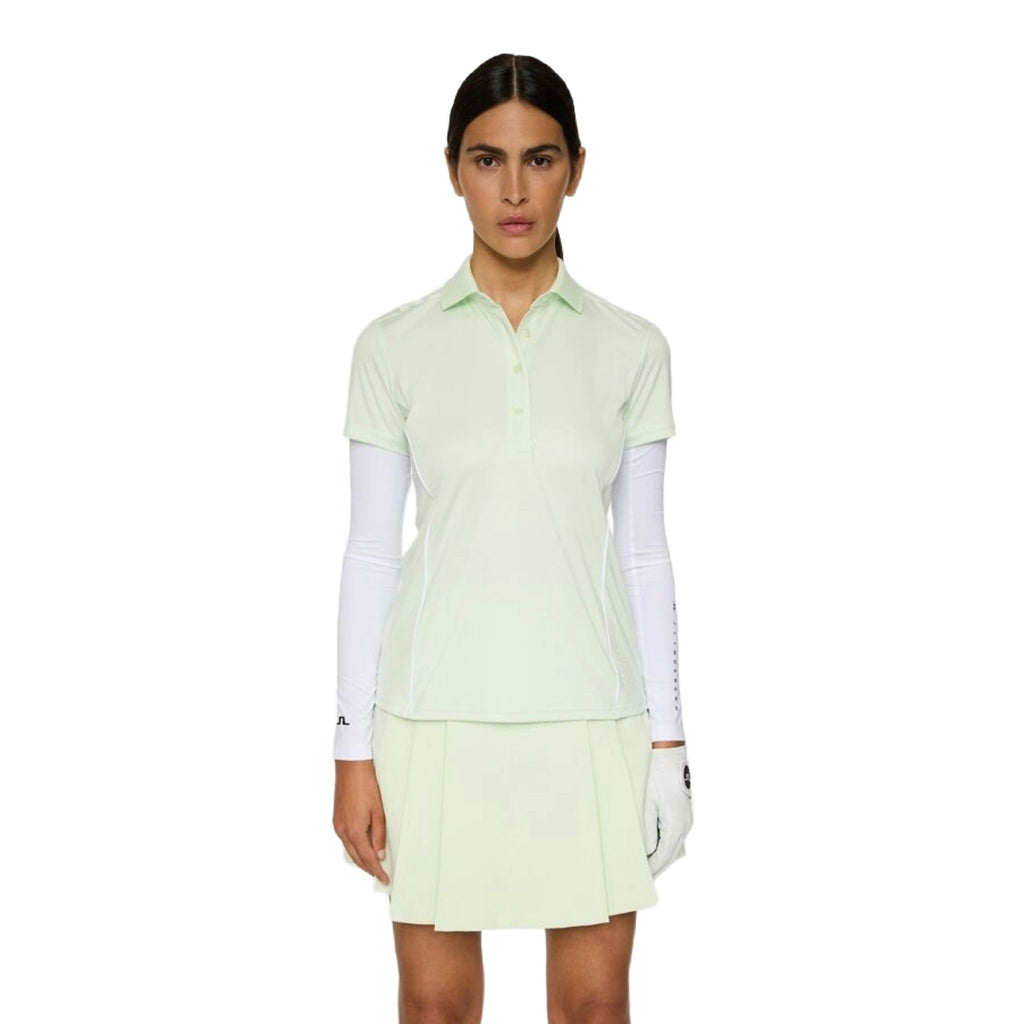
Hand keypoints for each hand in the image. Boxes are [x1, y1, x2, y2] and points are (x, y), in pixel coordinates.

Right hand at [333, 759, 390, 884]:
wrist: (351, 767)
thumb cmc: (367, 786)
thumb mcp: (378, 811)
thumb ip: (379, 835)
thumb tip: (379, 855)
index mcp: (354, 831)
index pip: (367, 858)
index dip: (377, 871)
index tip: (386, 879)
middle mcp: (342, 831)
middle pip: (356, 858)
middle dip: (368, 868)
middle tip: (381, 876)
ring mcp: (337, 825)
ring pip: (350, 850)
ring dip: (361, 859)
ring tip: (373, 866)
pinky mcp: (336, 819)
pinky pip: (345, 841)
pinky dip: (355, 848)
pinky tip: (362, 848)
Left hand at [644, 744, 692, 877]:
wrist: (671, 757)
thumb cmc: (657, 778)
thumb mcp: (648, 804)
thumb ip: (647, 830)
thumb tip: (648, 851)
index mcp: (675, 826)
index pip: (662, 856)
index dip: (651, 869)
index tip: (642, 878)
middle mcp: (685, 826)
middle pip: (670, 855)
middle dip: (658, 868)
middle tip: (645, 880)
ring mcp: (687, 821)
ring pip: (674, 847)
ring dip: (662, 858)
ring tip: (649, 868)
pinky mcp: (685, 815)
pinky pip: (675, 837)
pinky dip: (666, 847)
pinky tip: (656, 850)